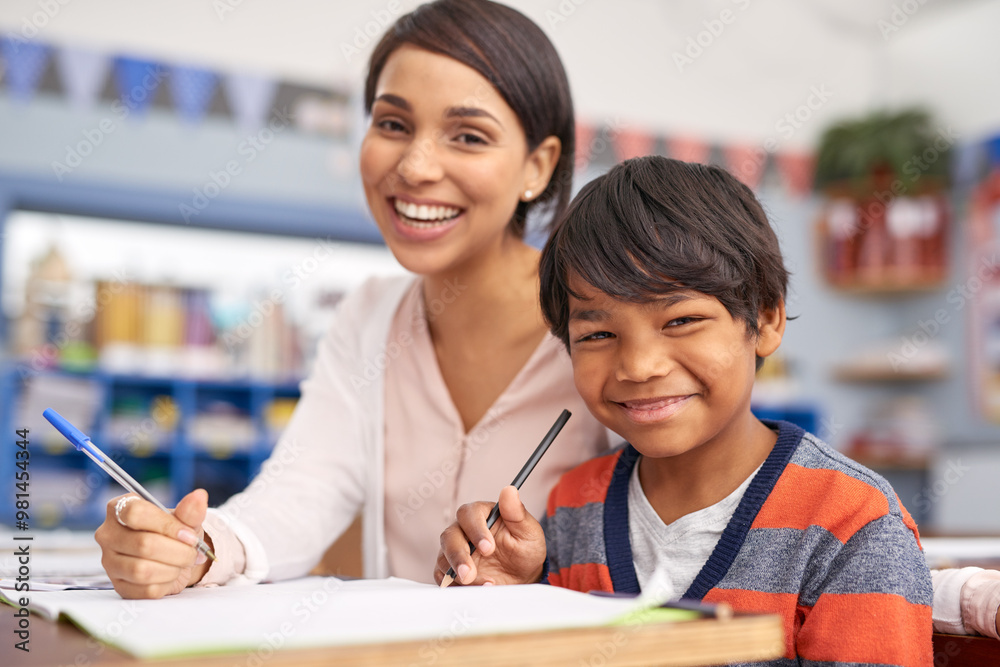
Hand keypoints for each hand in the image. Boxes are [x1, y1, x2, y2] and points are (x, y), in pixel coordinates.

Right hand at [95, 489, 212, 598]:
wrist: (174, 555)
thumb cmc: (175, 532)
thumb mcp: (184, 518)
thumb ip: (190, 510)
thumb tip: (199, 496)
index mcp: (120, 508)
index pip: (136, 513)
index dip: (168, 526)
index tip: (189, 535)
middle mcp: (108, 534)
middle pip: (143, 545)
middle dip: (179, 551)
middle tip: (194, 553)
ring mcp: (109, 561)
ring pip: (142, 570)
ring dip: (173, 568)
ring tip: (183, 563)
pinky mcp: (118, 585)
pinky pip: (145, 589)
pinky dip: (167, 583)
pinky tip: (172, 574)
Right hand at [435, 486, 545, 585]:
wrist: (523, 578)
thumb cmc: (525, 550)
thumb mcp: (528, 532)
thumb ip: (517, 513)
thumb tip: (509, 490)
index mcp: (481, 515)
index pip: (468, 514)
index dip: (475, 530)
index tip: (489, 548)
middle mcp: (463, 531)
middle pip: (449, 536)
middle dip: (458, 556)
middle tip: (470, 573)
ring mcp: (455, 551)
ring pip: (444, 558)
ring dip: (458, 573)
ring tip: (483, 584)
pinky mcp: (451, 571)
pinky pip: (444, 578)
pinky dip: (456, 586)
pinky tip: (475, 590)